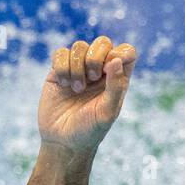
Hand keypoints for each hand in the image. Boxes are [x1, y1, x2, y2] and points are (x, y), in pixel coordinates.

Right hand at [38, 36, 136, 154]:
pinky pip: (60, 53)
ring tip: (76, 89)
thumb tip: (116, 60)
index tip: (108, 71)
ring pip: (79, 46)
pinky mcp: (58, 72)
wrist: (62, 142)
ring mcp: (78, 69)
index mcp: (117, 78)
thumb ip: (115, 86)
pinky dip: (62, 66)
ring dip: (77, 66)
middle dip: (95, 57)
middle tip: (92, 78)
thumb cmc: (89, 130)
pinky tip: (63, 84)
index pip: (126, 51)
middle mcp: (99, 71)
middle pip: (103, 42)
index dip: (119, 54)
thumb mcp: (107, 112)